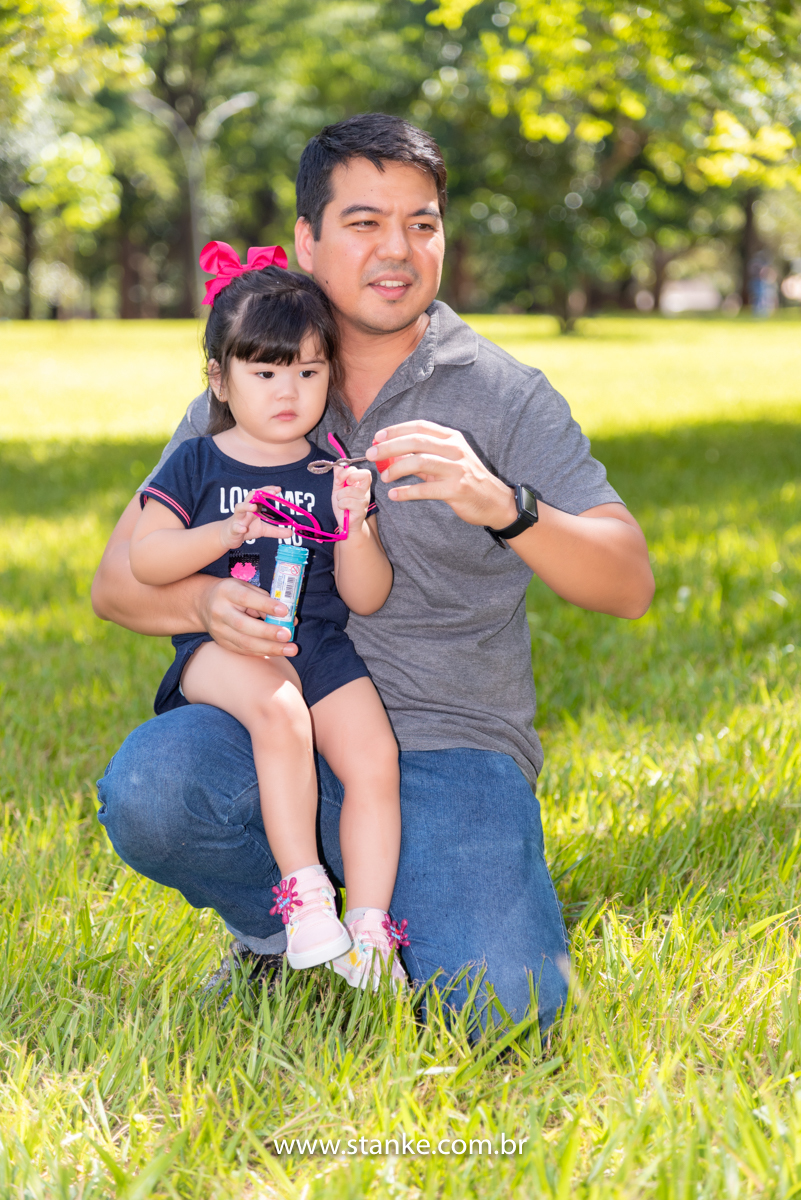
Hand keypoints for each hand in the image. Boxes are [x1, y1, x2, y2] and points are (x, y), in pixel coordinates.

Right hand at [197, 576, 298, 656]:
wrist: (203, 603)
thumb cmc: (232, 593)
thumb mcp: (245, 587)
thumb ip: (265, 598)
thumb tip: (289, 616)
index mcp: (227, 591)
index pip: (246, 598)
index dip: (265, 605)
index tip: (284, 611)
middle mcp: (220, 611)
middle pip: (243, 625)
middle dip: (268, 632)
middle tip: (288, 635)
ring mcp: (219, 630)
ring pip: (244, 642)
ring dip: (270, 648)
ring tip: (290, 649)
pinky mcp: (222, 643)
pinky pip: (244, 650)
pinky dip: (263, 652)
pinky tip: (278, 651)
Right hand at [218, 488, 291, 549]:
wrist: (228, 536)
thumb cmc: (246, 528)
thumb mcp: (264, 530)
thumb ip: (277, 531)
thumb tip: (291, 533)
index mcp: (253, 507)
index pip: (260, 495)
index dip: (268, 490)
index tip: (278, 489)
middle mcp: (245, 510)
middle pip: (250, 497)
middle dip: (260, 493)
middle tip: (272, 493)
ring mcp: (238, 519)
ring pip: (239, 508)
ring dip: (246, 506)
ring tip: (254, 507)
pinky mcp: (233, 529)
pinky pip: (235, 526)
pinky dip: (239, 527)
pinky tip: (244, 529)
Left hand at [331, 466, 371, 533]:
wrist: (346, 524)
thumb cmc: (344, 506)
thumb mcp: (338, 489)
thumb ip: (338, 477)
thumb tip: (337, 464)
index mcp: (361, 483)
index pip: (359, 470)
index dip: (346, 472)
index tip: (338, 480)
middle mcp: (365, 490)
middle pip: (365, 475)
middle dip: (347, 477)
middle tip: (342, 486)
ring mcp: (364, 500)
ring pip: (349, 490)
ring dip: (340, 496)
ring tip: (341, 502)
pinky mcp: (361, 510)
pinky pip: (347, 502)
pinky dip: (341, 504)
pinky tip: (343, 508)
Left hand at [366, 421, 516, 528]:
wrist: (495, 501)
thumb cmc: (467, 479)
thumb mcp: (448, 461)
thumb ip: (423, 456)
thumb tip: (393, 454)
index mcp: (452, 438)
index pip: (419, 427)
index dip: (396, 430)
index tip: (377, 437)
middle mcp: (455, 450)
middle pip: (415, 441)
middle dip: (389, 447)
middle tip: (371, 455)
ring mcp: (457, 469)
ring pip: (419, 462)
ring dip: (396, 469)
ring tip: (384, 477)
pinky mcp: (457, 489)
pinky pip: (425, 489)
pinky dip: (406, 492)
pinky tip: (394, 495)